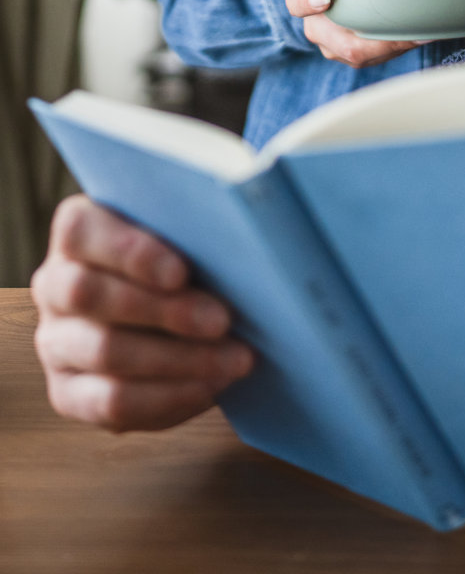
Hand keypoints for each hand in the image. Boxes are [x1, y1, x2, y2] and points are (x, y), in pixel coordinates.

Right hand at [30, 195, 252, 430]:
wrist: (193, 312)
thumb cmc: (197, 257)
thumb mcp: (194, 235)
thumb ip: (198, 228)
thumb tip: (242, 238)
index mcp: (80, 232)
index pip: (81, 231)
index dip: (129, 252)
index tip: (181, 273)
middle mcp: (56, 284)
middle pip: (88, 294)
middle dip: (164, 310)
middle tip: (224, 320)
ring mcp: (56, 341)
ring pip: (104, 351)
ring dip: (178, 359)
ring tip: (236, 360)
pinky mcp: (68, 391)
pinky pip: (110, 403)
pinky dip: (168, 397)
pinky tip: (212, 386)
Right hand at [285, 0, 418, 66]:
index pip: (296, 3)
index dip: (307, 2)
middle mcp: (317, 26)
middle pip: (336, 43)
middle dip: (366, 40)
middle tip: (397, 29)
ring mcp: (337, 44)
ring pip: (359, 55)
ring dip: (388, 48)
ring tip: (419, 35)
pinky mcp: (361, 52)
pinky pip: (377, 58)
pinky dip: (398, 50)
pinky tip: (423, 37)